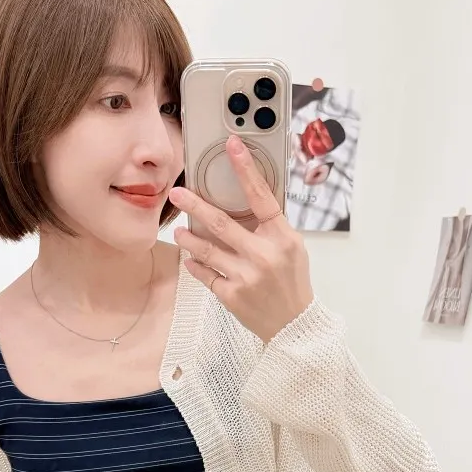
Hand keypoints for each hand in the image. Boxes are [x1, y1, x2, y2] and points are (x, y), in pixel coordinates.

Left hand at [169, 134, 314, 343]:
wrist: (293, 325)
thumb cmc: (292, 281)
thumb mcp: (292, 248)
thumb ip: (270, 226)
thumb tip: (246, 197)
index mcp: (282, 238)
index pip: (262, 197)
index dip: (246, 170)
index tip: (232, 147)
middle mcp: (263, 255)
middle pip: (222, 223)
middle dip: (196, 206)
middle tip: (178, 193)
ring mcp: (245, 277)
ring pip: (207, 250)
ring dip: (188, 238)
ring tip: (178, 230)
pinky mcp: (231, 295)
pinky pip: (205, 274)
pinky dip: (195, 265)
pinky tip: (190, 258)